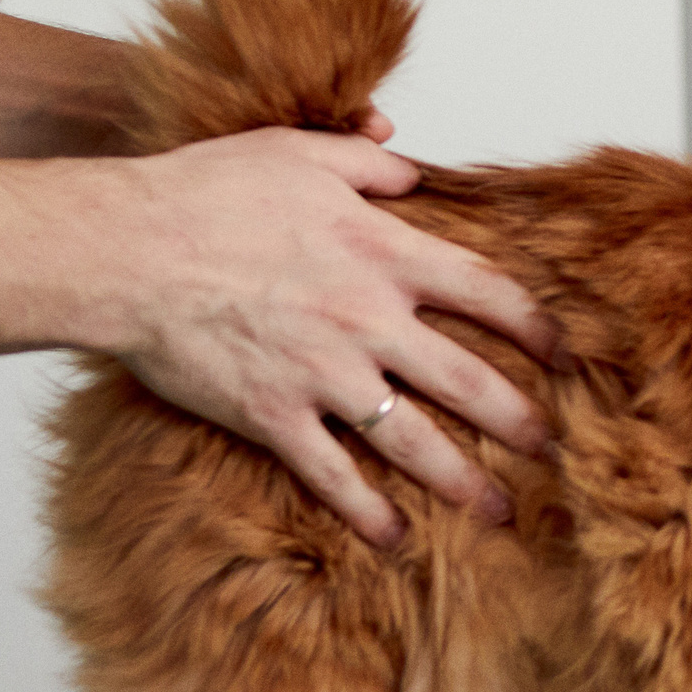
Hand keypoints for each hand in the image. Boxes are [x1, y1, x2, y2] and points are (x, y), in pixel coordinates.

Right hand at [103, 128, 561, 547]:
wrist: (128, 250)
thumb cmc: (205, 195)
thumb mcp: (299, 152)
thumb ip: (365, 161)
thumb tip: (407, 161)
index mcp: (385, 255)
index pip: (489, 294)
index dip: (535, 328)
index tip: (564, 355)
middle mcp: (369, 320)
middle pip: (469, 380)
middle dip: (519, 419)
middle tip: (552, 449)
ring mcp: (324, 374)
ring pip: (414, 439)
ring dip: (463, 479)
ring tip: (500, 509)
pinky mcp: (274, 415)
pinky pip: (333, 474)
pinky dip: (367, 512)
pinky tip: (396, 539)